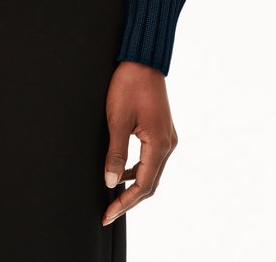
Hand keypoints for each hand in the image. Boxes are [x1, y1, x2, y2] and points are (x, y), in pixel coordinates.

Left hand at [101, 60, 177, 226]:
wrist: (143, 60)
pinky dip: (139, 170)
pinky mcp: (162, 130)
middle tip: (109, 213)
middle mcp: (168, 144)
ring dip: (135, 186)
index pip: (143, 186)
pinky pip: (152, 159)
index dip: (124, 203)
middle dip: (129, 200)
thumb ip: (116, 153)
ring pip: (152, 172)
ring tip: (114, 196)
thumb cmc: (129, 85)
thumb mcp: (117, 119)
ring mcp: (168, 137)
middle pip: (150, 184)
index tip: (107, 215)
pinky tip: (124, 172)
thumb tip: (111, 182)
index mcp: (159, 144)